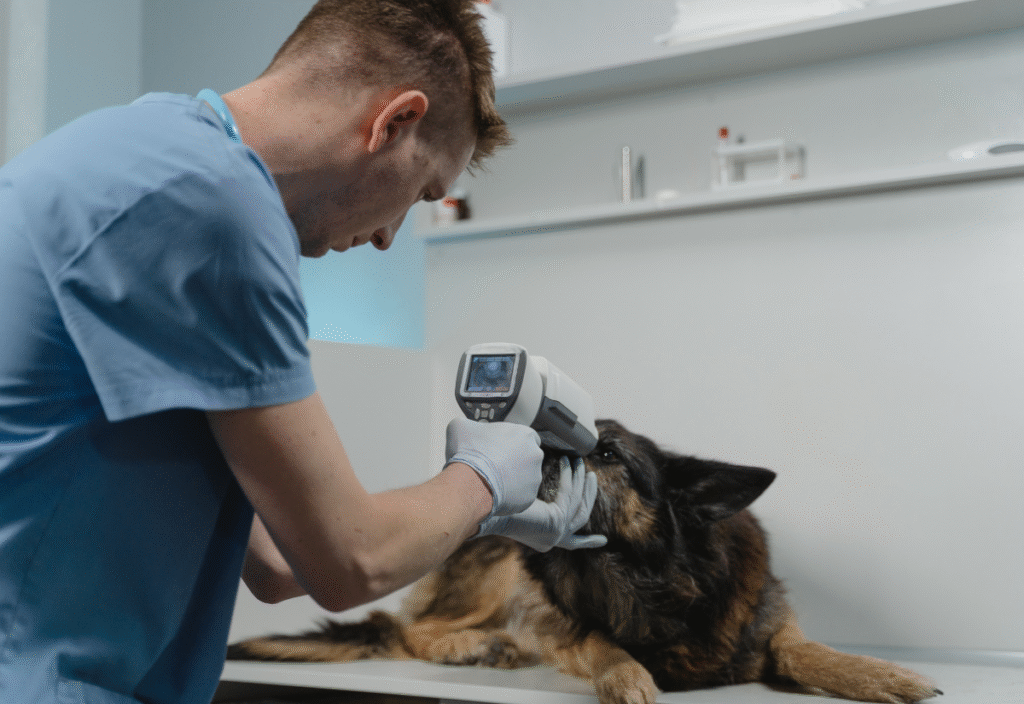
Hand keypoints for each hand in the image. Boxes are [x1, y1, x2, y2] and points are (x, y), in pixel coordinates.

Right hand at [445, 417, 542, 516]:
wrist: (470, 481)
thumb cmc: (468, 452)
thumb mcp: (460, 427)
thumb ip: (469, 424)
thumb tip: (466, 428)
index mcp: (524, 434)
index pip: (525, 436)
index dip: (512, 442)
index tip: (499, 448)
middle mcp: (535, 454)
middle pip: (527, 457)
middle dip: (515, 461)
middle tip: (496, 466)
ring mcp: (535, 477)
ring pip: (526, 478)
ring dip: (514, 479)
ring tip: (494, 482)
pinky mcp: (530, 496)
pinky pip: (522, 495)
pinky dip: (511, 495)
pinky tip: (496, 493)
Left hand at [476, 456, 607, 551]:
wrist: (483, 508)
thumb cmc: (494, 502)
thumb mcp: (522, 502)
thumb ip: (535, 500)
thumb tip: (536, 478)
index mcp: (543, 538)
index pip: (572, 544)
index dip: (588, 543)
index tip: (603, 541)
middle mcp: (551, 540)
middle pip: (581, 518)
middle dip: (589, 496)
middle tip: (592, 476)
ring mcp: (555, 533)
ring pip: (578, 505)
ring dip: (581, 482)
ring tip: (580, 462)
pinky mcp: (556, 522)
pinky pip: (569, 496)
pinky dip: (570, 477)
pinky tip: (566, 462)